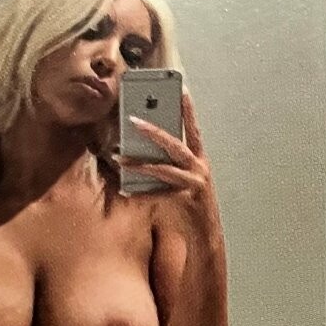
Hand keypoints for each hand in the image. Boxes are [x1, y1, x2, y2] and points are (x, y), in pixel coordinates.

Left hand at [125, 92, 218, 233]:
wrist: (204, 235)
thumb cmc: (191, 205)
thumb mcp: (185, 180)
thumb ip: (171, 165)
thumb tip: (144, 151)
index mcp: (200, 160)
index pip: (194, 130)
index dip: (189, 110)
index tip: (181, 90)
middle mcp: (200, 169)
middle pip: (175, 145)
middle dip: (154, 131)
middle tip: (133, 120)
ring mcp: (195, 185)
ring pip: (164, 169)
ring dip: (141, 163)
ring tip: (121, 158)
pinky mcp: (186, 201)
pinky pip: (158, 195)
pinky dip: (140, 193)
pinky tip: (125, 191)